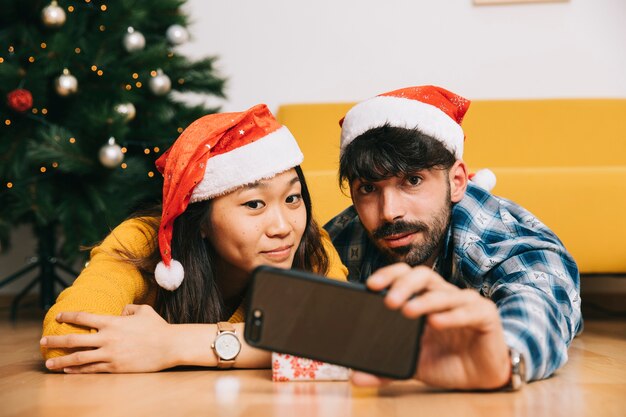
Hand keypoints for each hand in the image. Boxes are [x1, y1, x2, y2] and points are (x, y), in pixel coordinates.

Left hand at [40, 304, 175, 372]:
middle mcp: (107, 338)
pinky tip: (68, 371)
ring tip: (48, 363)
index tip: (58, 316)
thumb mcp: (143, 311)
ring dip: (61, 361)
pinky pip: (91, 369)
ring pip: (78, 358)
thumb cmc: (158, 327)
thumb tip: (121, 311)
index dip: (69, 315)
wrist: (169, 346)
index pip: (84, 317)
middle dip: (55, 340)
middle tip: (42, 341)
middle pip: (74, 340)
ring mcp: (110, 354)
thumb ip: (129, 309)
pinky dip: (77, 370)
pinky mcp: (115, 367)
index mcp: (113, 322)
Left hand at [351, 263, 510, 389]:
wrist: (480, 377)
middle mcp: (443, 294)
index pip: (404, 275)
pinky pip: (468, 311)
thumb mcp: (412, 363)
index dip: (388, 275)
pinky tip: (437, 322)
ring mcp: (464, 301)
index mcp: (423, 297)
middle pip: (422, 276)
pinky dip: (452, 316)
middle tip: (389, 301)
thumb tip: (355, 378)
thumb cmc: (446, 360)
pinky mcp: (485, 314)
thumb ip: (386, 368)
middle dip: (404, 285)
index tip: (371, 285)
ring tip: (408, 311)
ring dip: (425, 301)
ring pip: (443, 292)